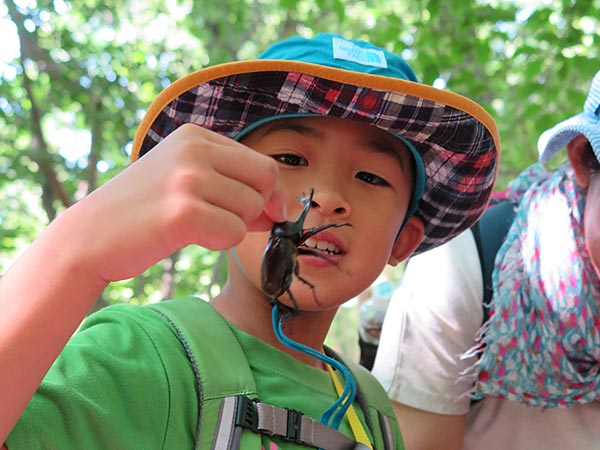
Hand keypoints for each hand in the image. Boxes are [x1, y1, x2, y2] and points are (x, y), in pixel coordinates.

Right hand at [63, 123, 285, 282]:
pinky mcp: (183, 212)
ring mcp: (188, 178)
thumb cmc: (142, 212)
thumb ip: (231, 186)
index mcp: (196, 136)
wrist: (89, 236)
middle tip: (228, 222)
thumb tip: (279, 209)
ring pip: (252, 209)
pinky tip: (188, 237)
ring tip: (195, 226)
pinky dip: (219, 242)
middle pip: (266, 179)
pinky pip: (234, 233)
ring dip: (233, 227)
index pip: (262, 162)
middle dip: (259, 209)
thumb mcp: (185, 181)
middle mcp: (194, 149)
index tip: (259, 213)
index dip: (268, 193)